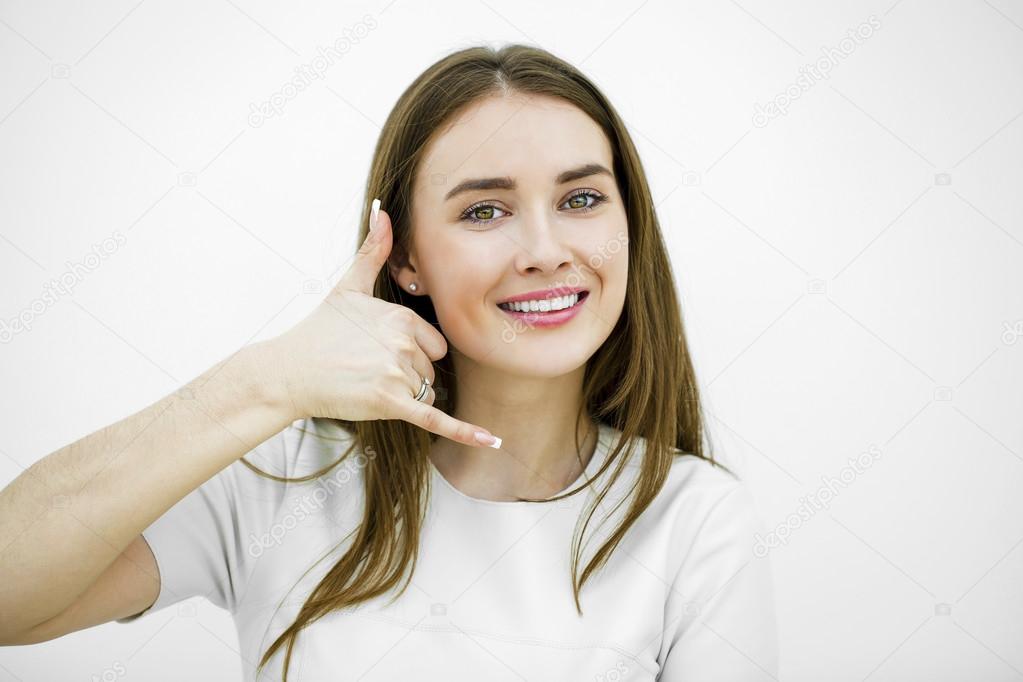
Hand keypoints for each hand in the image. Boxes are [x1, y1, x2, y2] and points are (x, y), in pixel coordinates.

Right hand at [261, 199, 500, 448]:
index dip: (412, 352)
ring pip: (425, 393)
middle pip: (431, 369)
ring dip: (403, 396)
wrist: (288, 372)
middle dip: (408, 375)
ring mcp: (396, 372)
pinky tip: (492, 442)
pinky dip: (465, 432)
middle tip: (367, 369)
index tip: (378, 350)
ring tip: (365, 385)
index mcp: (401, 315)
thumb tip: (381, 208)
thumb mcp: (349, 286)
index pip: (434, 344)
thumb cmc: (319, 332)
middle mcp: (402, 341)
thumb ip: (373, 249)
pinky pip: (435, 418)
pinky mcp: (389, 403)